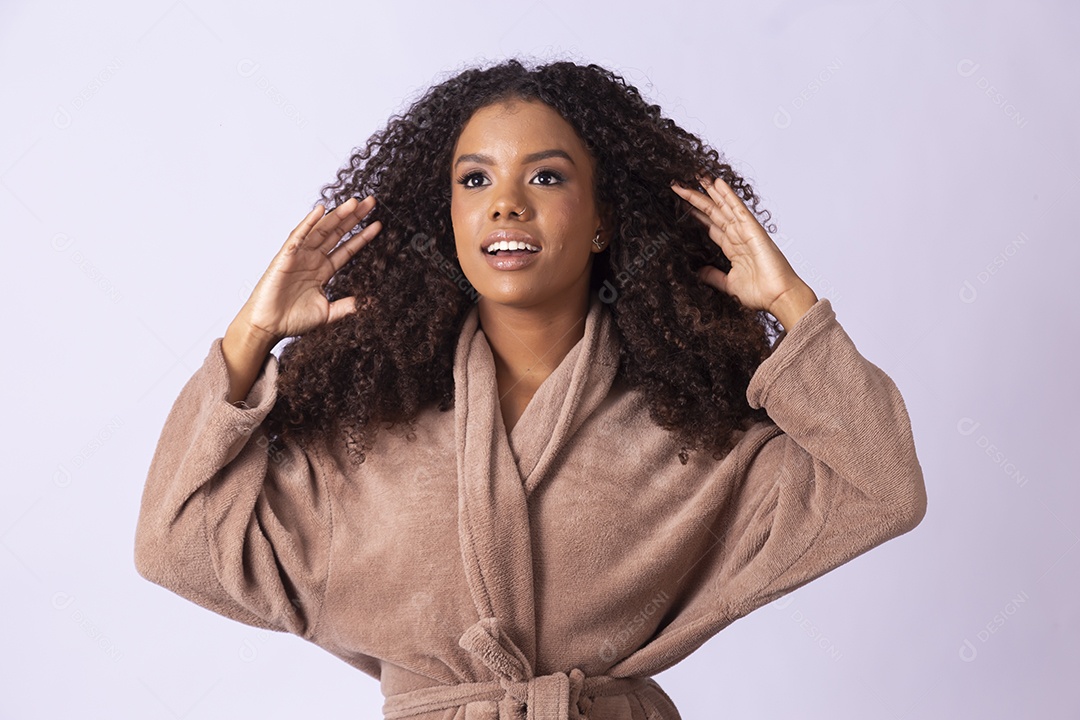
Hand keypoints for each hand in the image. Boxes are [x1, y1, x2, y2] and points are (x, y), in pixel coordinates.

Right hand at [235, 196, 381, 344]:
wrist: (269, 326)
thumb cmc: (293, 319)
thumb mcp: (328, 313)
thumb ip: (348, 306)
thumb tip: (370, 302)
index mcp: (323, 270)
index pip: (347, 249)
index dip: (362, 237)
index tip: (378, 225)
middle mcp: (313, 259)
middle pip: (337, 234)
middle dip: (354, 218)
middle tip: (370, 202)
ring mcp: (300, 256)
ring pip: (322, 231)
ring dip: (337, 215)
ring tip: (353, 202)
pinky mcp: (285, 256)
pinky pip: (298, 236)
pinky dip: (309, 222)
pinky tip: (320, 210)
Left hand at [670, 174, 816, 328]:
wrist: (779, 297)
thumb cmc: (761, 293)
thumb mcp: (729, 284)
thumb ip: (714, 276)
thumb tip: (699, 271)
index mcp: (733, 248)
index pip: (711, 226)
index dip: (697, 215)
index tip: (683, 205)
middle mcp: (738, 236)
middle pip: (714, 213)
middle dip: (698, 199)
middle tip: (682, 184)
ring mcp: (745, 231)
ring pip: (724, 207)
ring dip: (710, 192)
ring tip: (696, 176)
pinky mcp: (753, 230)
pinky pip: (738, 209)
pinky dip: (728, 196)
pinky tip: (718, 183)